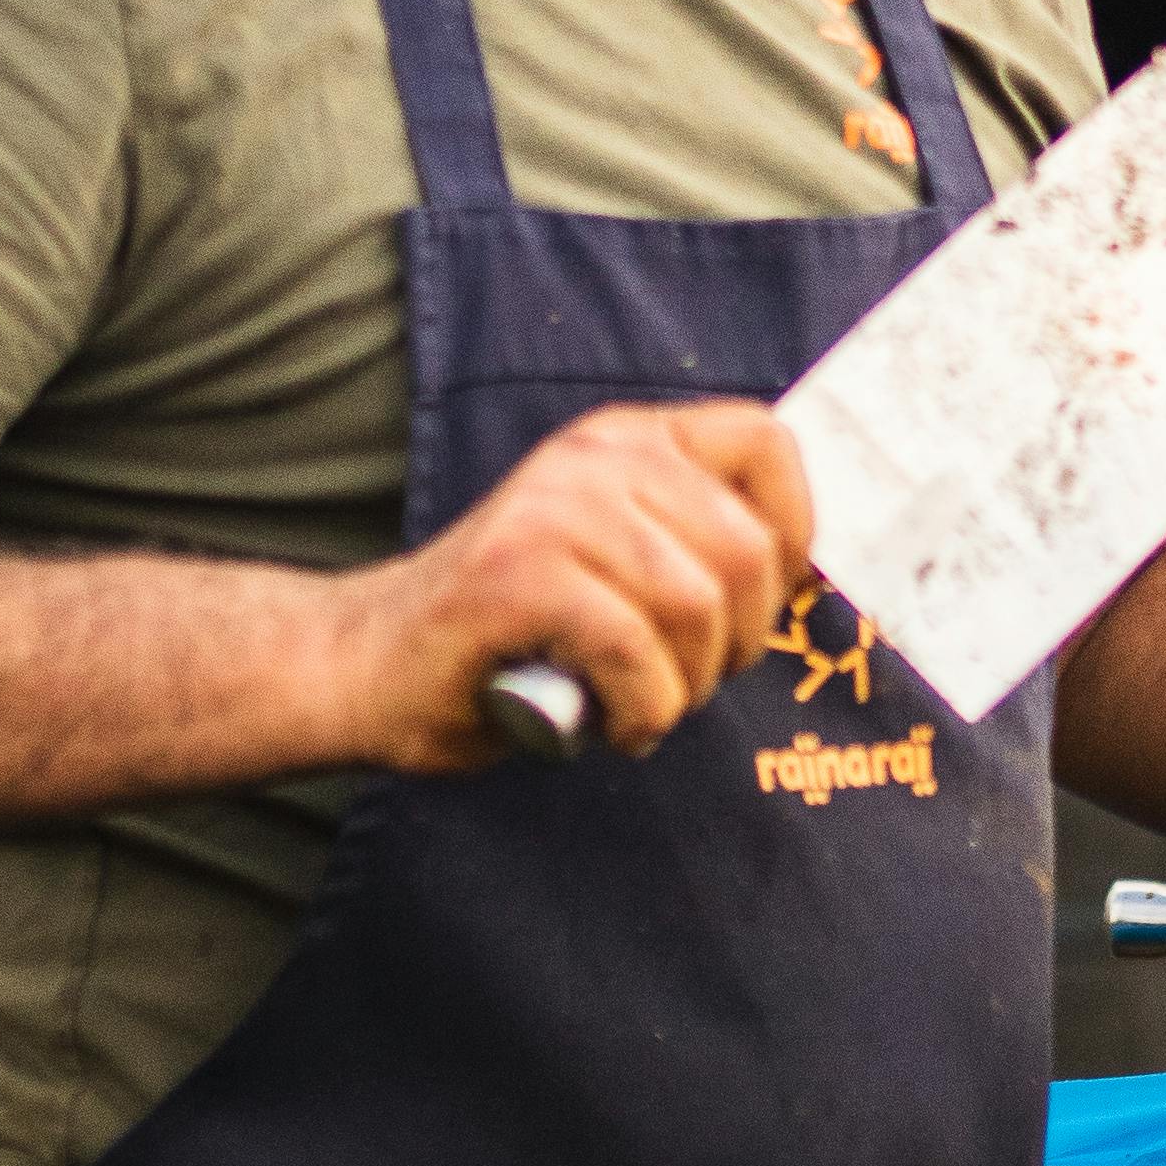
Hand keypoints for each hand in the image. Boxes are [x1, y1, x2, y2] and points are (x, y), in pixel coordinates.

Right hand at [348, 402, 814, 766]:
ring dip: (684, 688)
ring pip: (695, 606)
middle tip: (681, 682)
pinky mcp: (516, 574)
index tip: (753, 608)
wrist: (368, 666)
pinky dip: (641, 712)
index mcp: (629, 439)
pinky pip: (634, 651)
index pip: (768, 444)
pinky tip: (610, 727)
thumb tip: (797, 581)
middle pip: (746, 550)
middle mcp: (594, 455)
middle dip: (735, 645)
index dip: (792, 536)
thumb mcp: (619, 560)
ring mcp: (552, 508)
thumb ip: (692, 546)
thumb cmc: (512, 634)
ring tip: (637, 707)